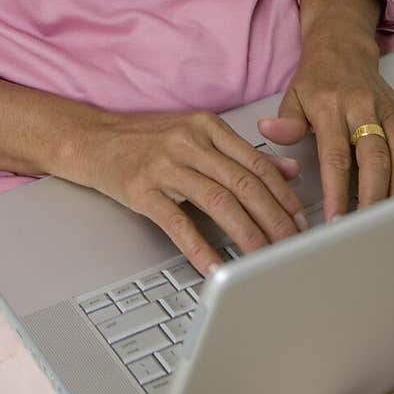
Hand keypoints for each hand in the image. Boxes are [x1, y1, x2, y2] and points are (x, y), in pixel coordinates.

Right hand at [81, 108, 309, 277]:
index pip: (257, 164)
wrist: (91, 139)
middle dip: (275, 220)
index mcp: (206, 126)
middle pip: (244, 184)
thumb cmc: (144, 140)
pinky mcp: (142, 189)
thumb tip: (289, 170)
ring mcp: (164, 165)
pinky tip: (215, 267)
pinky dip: (200, 248)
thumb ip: (241, 152)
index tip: (301, 222)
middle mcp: (188, 141)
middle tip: (293, 248)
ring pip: (219, 203)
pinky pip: (179, 224)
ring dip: (248, 236)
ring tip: (264, 260)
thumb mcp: (196, 134)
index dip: (284, 196)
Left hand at [257, 37, 393, 221]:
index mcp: (332, 106)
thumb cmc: (318, 77)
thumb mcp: (293, 94)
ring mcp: (388, 113)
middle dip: (373, 198)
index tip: (335, 219)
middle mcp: (364, 109)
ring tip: (390, 220)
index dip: (337, 191)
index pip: (335, 156)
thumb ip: (286, 120)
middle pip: (375, 159)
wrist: (343, 47)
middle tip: (365, 227)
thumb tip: (269, 131)